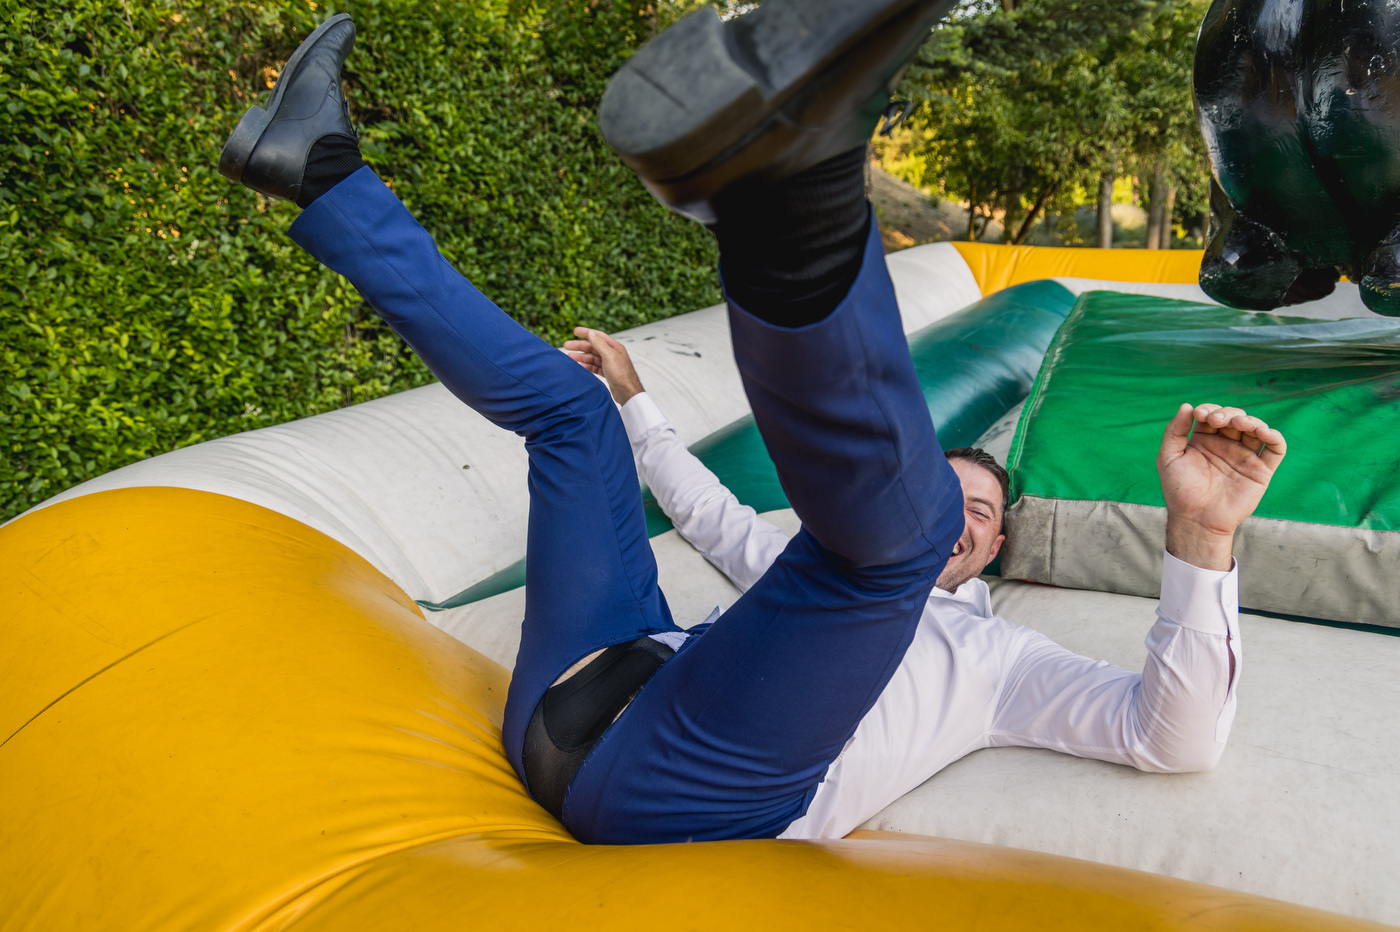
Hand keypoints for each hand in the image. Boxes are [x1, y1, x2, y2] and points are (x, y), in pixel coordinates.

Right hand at [562, 327, 645, 404]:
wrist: (628, 392)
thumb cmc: (622, 374)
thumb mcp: (609, 356)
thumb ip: (599, 344)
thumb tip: (591, 333)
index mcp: (614, 347)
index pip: (598, 336)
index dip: (586, 333)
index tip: (575, 331)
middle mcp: (611, 354)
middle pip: (593, 347)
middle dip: (580, 346)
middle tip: (567, 345)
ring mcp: (609, 364)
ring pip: (592, 357)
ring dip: (581, 357)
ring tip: (570, 357)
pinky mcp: (607, 373)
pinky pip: (594, 367)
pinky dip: (586, 366)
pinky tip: (579, 366)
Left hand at [1157, 403, 1286, 570]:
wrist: (1196, 519)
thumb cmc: (1179, 490)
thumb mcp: (1168, 457)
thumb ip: (1174, 431)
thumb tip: (1186, 405)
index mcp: (1205, 440)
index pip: (1213, 414)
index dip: (1209, 409)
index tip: (1199, 415)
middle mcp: (1226, 445)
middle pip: (1235, 417)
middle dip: (1228, 413)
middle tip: (1217, 421)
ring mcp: (1244, 456)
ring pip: (1256, 428)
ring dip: (1251, 420)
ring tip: (1240, 423)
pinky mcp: (1261, 470)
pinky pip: (1276, 449)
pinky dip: (1275, 436)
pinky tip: (1264, 432)